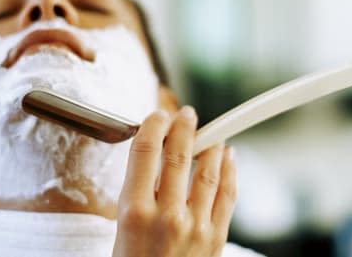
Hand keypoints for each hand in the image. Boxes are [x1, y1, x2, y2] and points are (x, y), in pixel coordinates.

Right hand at [113, 107, 236, 256]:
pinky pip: (227, 195)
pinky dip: (229, 171)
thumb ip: (138, 191)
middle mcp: (167, 215)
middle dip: (184, 128)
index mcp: (134, 211)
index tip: (157, 116)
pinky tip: (229, 156)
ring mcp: (195, 226)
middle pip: (178, 155)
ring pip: (207, 171)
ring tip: (211, 133)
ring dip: (211, 145)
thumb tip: (155, 157)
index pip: (146, 151)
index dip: (153, 125)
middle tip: (187, 114)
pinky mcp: (216, 238)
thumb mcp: (121, 227)